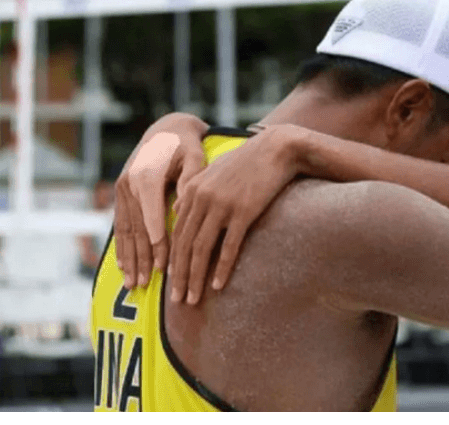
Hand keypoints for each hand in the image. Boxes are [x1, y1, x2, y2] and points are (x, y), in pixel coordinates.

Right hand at [113, 114, 206, 288]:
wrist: (166, 129)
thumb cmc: (188, 145)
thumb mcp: (195, 157)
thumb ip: (190, 180)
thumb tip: (182, 208)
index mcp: (147, 176)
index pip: (152, 218)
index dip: (157, 244)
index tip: (164, 267)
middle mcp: (129, 184)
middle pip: (136, 229)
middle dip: (140, 259)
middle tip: (144, 285)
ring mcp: (121, 189)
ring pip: (124, 230)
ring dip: (128, 258)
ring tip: (132, 283)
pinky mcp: (120, 193)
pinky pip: (120, 224)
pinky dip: (122, 246)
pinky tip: (123, 265)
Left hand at [169, 124, 303, 304]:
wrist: (278, 149)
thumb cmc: (248, 160)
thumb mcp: (215, 170)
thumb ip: (193, 187)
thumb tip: (177, 206)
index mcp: (193, 189)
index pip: (176, 231)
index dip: (172, 259)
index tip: (171, 280)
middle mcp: (202, 198)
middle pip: (185, 244)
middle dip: (179, 275)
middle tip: (176, 300)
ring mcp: (222, 205)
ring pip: (202, 249)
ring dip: (195, 278)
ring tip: (192, 299)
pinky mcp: (243, 211)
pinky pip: (228, 246)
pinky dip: (221, 268)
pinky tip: (218, 285)